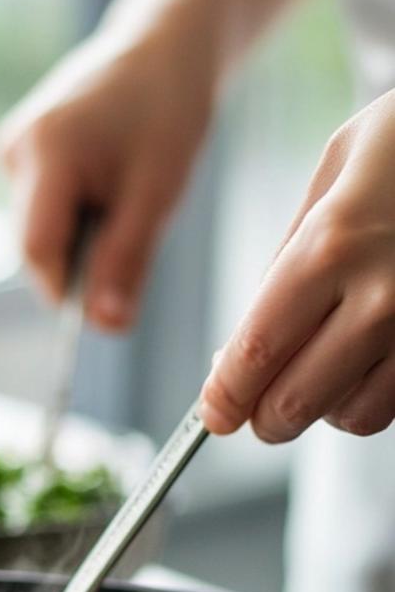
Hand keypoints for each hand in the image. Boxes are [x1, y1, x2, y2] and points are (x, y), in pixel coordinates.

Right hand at [0, 6, 215, 330]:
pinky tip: (107, 182)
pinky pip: (41, 206)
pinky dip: (75, 212)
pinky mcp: (19, 149)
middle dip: (79, 259)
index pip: (37, 251)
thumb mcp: (158, 193)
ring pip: (37, 228)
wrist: (164, 44)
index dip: (68, 290)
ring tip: (125, 195)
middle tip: (134, 232)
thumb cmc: (168, 109)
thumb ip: (126, 261)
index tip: (108, 304)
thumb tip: (104, 329)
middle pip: (33, 243)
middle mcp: (16, 149)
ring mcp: (12, 148)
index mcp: (47, 153)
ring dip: (80, 235)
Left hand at [200, 88, 394, 441]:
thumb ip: (289, 257)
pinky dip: (369, 397)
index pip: (257, 352)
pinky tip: (363, 364)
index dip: (226, 397)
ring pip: (353, 416)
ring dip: (322, 410)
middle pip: (297, 401)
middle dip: (264, 417)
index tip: (214, 414)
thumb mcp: (334, 174)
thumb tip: (247, 337)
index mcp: (331, 247)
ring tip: (317, 373)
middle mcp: (382, 296)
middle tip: (254, 408)